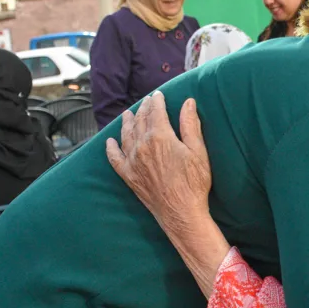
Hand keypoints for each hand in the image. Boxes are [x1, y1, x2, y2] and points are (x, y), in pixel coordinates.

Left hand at [106, 92, 211, 232]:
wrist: (180, 213)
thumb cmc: (194, 183)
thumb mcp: (198, 151)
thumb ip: (190, 125)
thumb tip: (188, 102)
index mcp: (160, 137)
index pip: (156, 111)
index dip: (157, 101)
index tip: (158, 94)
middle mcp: (142, 146)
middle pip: (140, 121)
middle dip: (143, 108)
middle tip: (146, 102)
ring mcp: (132, 161)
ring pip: (126, 135)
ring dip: (126, 122)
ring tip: (127, 114)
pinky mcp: (128, 176)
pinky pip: (114, 158)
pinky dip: (111, 148)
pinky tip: (109, 142)